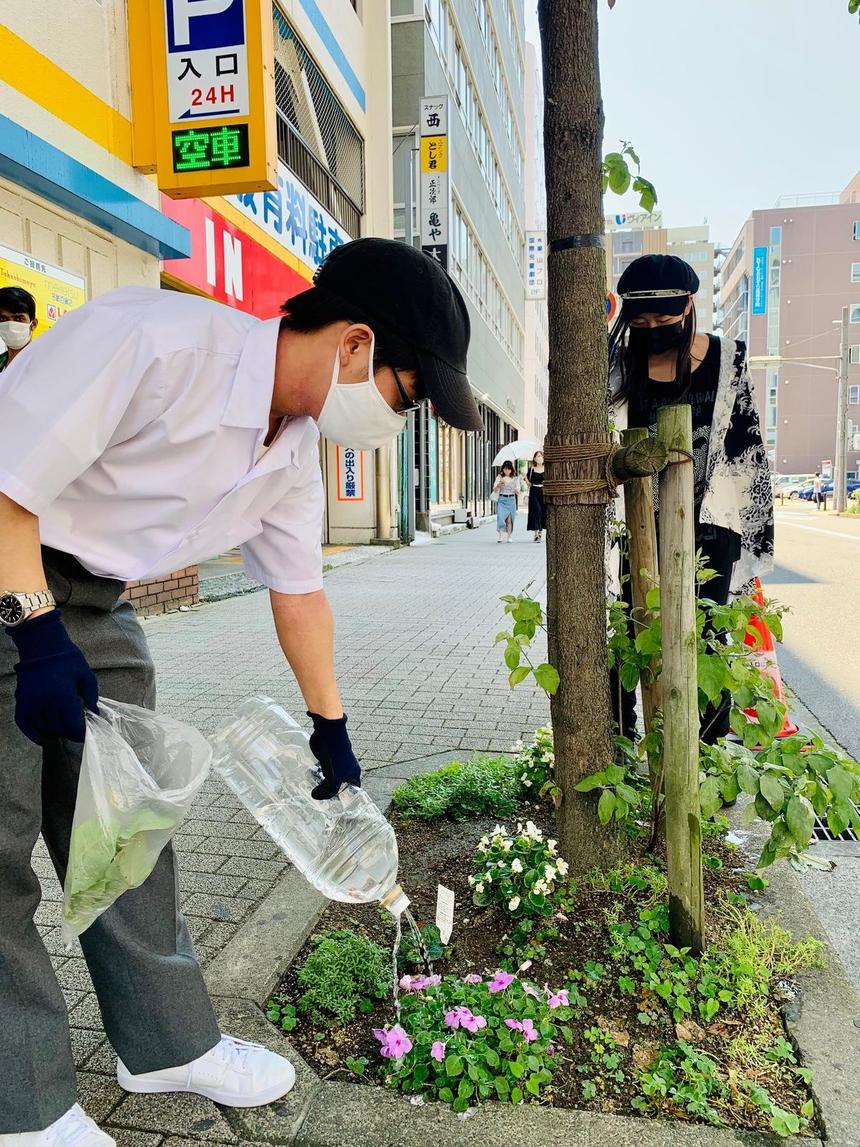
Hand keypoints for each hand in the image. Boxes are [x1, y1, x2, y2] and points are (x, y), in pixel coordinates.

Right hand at [8, 609, 98, 743]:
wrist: (42, 644)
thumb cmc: (67, 658)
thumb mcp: (86, 674)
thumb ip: (92, 695)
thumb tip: (94, 713)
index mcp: (64, 695)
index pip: (71, 725)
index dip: (79, 733)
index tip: (84, 735)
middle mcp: (46, 701)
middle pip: (58, 727)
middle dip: (68, 732)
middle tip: (75, 731)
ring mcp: (31, 701)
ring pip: (42, 727)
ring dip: (53, 732)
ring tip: (62, 731)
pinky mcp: (21, 700)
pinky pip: (24, 723)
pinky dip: (32, 733)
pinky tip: (42, 737)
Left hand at [307, 711, 361, 798]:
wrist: (328, 729)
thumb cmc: (334, 752)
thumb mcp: (334, 776)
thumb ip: (328, 789)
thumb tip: (317, 796)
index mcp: (354, 773)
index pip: (353, 792)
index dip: (344, 799)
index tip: (333, 805)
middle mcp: (349, 768)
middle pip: (341, 785)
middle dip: (330, 791)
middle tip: (320, 795)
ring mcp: (339, 762)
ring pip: (332, 777)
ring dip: (323, 782)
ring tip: (314, 786)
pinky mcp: (330, 756)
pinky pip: (325, 769)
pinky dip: (319, 773)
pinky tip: (311, 775)